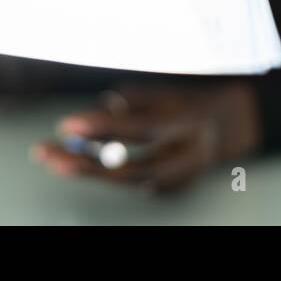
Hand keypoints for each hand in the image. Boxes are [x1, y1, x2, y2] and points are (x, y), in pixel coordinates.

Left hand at [31, 82, 261, 191]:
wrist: (233, 123)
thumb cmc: (186, 101)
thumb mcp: (164, 91)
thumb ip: (135, 102)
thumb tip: (98, 115)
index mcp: (186, 118)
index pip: (139, 126)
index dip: (102, 126)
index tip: (66, 125)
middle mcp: (188, 152)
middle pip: (133, 166)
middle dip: (87, 163)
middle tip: (47, 154)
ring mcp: (185, 176)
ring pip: (132, 181)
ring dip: (90, 171)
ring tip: (55, 161)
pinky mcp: (177, 189)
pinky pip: (138, 184)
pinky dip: (114, 174)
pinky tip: (91, 165)